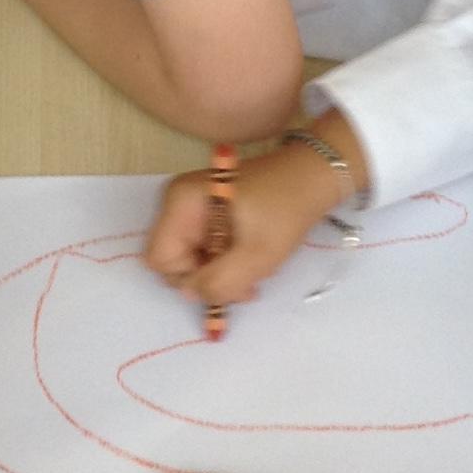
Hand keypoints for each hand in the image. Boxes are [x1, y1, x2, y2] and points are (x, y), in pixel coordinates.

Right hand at [145, 143, 340, 306]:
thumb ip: (218, 283)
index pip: (160, 258)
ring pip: (191, 258)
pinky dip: (224, 262)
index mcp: (181, 203)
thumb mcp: (255, 256)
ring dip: (219, 274)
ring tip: (253, 273)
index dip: (188, 277)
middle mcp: (179, 202)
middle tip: (244, 285)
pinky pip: (203, 248)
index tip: (224, 278)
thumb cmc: (284, 211)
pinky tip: (249, 261)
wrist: (312, 178)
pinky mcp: (208, 211)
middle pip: (174, 260)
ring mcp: (192, 206)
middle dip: (207, 279)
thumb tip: (192, 294)